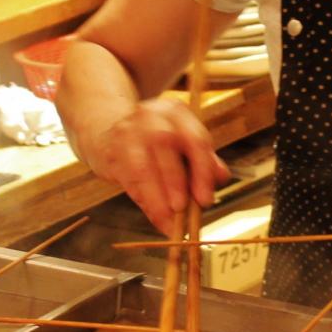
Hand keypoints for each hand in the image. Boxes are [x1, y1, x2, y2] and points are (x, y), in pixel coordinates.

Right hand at [88, 98, 230, 234]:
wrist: (110, 132)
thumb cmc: (155, 143)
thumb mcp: (183, 144)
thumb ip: (204, 160)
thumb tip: (221, 177)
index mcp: (177, 112)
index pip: (195, 139)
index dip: (202, 171)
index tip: (205, 200)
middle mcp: (152, 115)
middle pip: (166, 144)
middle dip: (175, 181)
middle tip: (182, 209)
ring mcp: (127, 129)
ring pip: (142, 164)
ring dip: (156, 195)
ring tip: (167, 219)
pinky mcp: (110, 149)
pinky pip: (126, 177)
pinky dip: (143, 199)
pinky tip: (154, 215)